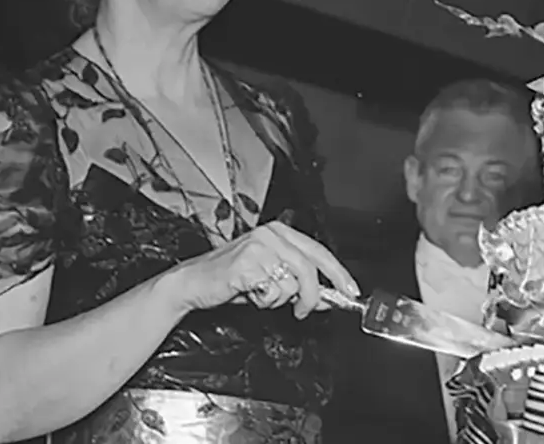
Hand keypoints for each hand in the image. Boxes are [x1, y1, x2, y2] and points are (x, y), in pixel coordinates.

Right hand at [167, 222, 360, 317]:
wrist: (193, 282)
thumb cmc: (230, 278)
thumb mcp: (270, 277)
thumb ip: (298, 283)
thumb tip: (327, 297)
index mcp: (279, 232)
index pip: (319, 251)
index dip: (338, 273)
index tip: (350, 291)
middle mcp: (271, 235)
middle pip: (309, 268)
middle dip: (312, 295)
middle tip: (305, 310)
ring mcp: (259, 247)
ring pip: (291, 284)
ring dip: (279, 299)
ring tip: (260, 295)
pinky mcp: (247, 264)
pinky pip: (272, 292)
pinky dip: (264, 301)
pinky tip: (249, 294)